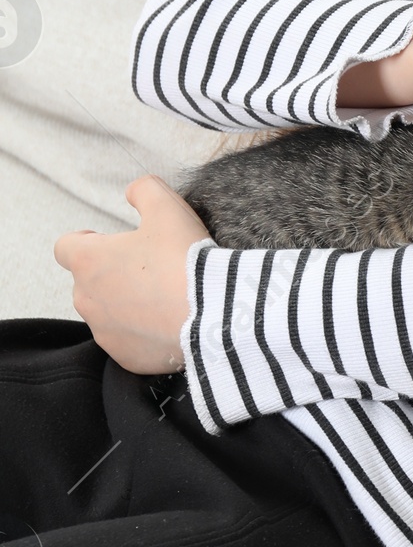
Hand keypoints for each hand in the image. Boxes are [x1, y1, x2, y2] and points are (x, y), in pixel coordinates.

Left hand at [53, 176, 210, 374]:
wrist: (214, 314)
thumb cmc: (185, 259)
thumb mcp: (168, 207)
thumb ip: (144, 190)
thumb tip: (134, 191)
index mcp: (89, 261)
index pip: (65, 247)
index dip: (85, 242)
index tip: (106, 243)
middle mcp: (86, 299)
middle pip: (86, 283)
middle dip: (109, 275)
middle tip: (146, 270)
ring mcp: (104, 332)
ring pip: (105, 314)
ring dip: (124, 305)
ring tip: (160, 299)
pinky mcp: (125, 357)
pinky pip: (127, 342)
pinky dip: (141, 334)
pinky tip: (168, 324)